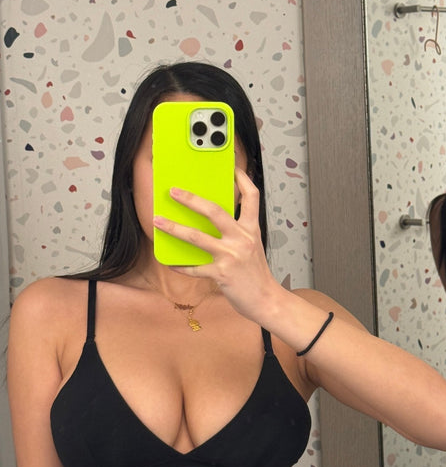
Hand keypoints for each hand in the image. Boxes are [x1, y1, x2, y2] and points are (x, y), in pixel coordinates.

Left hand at [153, 168, 281, 322]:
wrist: (266, 300)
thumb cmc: (256, 275)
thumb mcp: (252, 248)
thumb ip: (236, 233)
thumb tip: (209, 222)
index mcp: (251, 230)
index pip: (251, 197)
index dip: (242, 179)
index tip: (232, 166)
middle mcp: (242, 239)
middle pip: (214, 211)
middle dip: (191, 199)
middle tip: (174, 191)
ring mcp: (231, 256)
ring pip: (197, 237)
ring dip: (174, 228)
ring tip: (158, 221)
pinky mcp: (222, 274)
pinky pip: (195, 268)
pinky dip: (181, 266)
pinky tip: (170, 263)